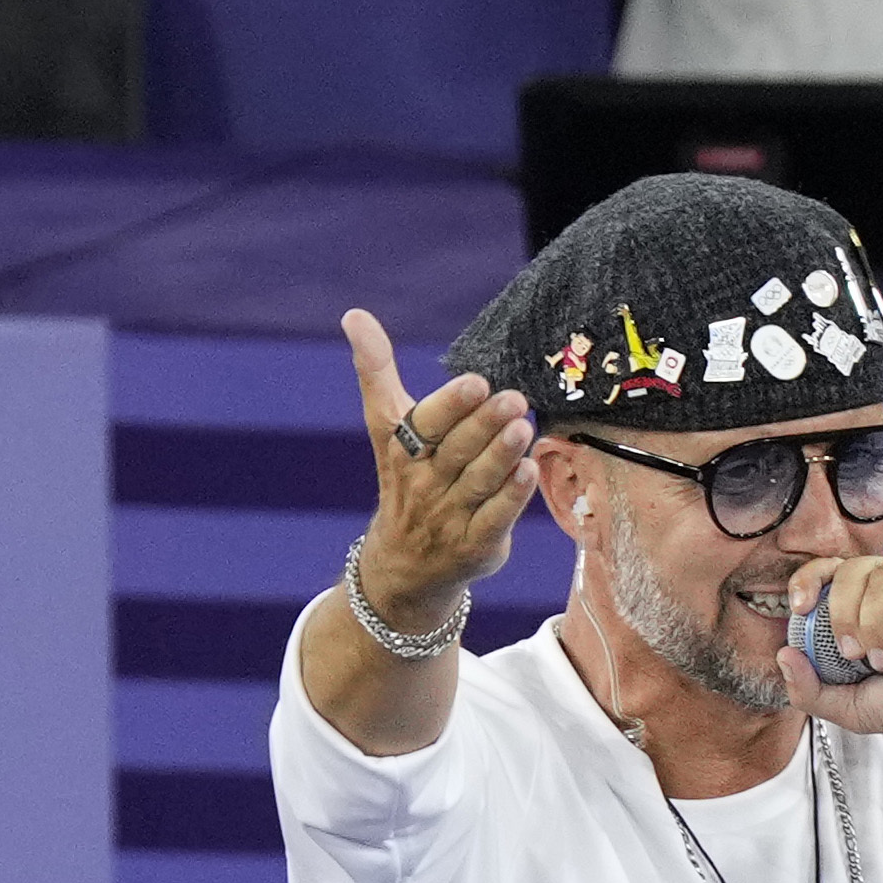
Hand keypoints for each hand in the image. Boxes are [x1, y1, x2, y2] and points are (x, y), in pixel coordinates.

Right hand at [338, 307, 531, 613]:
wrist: (403, 568)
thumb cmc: (407, 480)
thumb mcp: (386, 429)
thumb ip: (376, 372)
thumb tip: (353, 314)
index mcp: (401, 450)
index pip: (420, 424)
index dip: (448, 405)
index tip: (474, 382)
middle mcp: (423, 482)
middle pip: (454, 450)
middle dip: (482, 424)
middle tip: (510, 398)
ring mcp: (449, 516)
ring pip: (477, 482)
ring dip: (500, 455)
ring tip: (522, 427)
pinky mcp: (474, 544)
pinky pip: (494, 519)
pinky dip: (510, 498)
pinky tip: (528, 472)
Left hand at [782, 536, 882, 749]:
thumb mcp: (852, 708)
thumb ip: (809, 690)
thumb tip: (783, 654)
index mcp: (862, 605)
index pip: (828, 570)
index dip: (809, 580)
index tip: (801, 609)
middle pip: (852, 570)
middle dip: (845, 615)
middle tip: (856, 655)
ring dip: (880, 622)